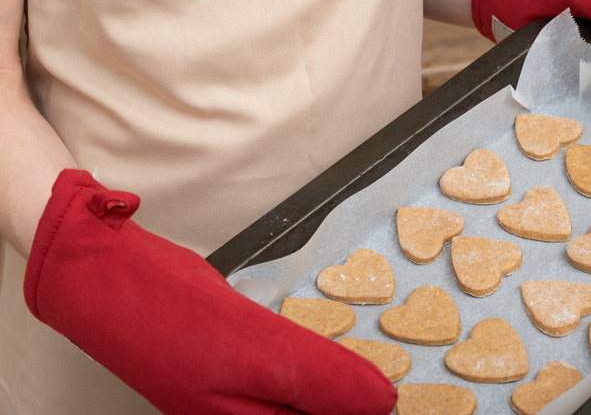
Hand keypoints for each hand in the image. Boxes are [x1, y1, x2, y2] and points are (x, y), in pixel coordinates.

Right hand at [24, 169, 395, 414]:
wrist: (104, 273)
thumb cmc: (166, 319)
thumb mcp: (251, 353)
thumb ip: (317, 381)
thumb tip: (381, 404)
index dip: (360, 409)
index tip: (403, 389)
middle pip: (314, 414)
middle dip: (350, 395)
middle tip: (391, 370)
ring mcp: (238, 391)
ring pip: (304, 396)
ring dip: (337, 379)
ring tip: (372, 363)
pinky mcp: (236, 361)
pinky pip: (288, 371)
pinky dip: (313, 359)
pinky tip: (331, 343)